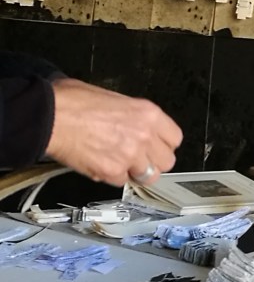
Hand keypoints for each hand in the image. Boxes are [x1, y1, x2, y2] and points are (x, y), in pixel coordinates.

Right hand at [46, 78, 182, 185]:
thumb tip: (132, 123)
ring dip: (137, 173)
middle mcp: (144, 136)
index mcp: (148, 113)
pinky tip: (101, 165)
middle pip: (167, 161)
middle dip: (154, 162)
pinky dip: (112, 177)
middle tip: (140, 159)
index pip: (175, 138)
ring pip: (149, 177)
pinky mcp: (112, 172)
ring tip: (122, 165)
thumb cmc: (73, 101)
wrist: (50, 116)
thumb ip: (131, 115)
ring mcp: (130, 156)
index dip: (164, 145)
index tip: (157, 147)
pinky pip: (121, 182)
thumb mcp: (113, 98)